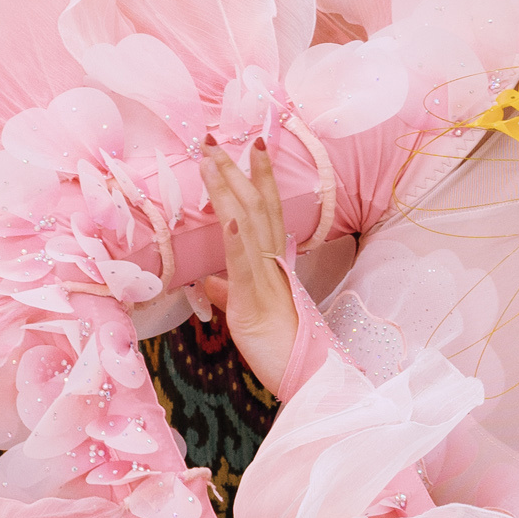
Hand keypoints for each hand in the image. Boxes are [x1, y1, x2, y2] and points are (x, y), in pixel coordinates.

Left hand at [198, 140, 307, 399]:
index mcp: (272, 264)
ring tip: (213, 159)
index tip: (247, 146)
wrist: (309, 379)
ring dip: (230, 188)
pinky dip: (239, 238)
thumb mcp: (247, 316)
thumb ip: (231, 292)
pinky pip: (247, 265)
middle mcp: (273, 263)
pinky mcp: (257, 301)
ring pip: (250, 223)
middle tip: (214, 138)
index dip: (256, 177)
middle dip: (235, 170)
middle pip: (257, 205)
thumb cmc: (280, 350)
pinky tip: (230, 216)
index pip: (264, 211)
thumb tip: (209, 278)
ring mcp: (267, 278)